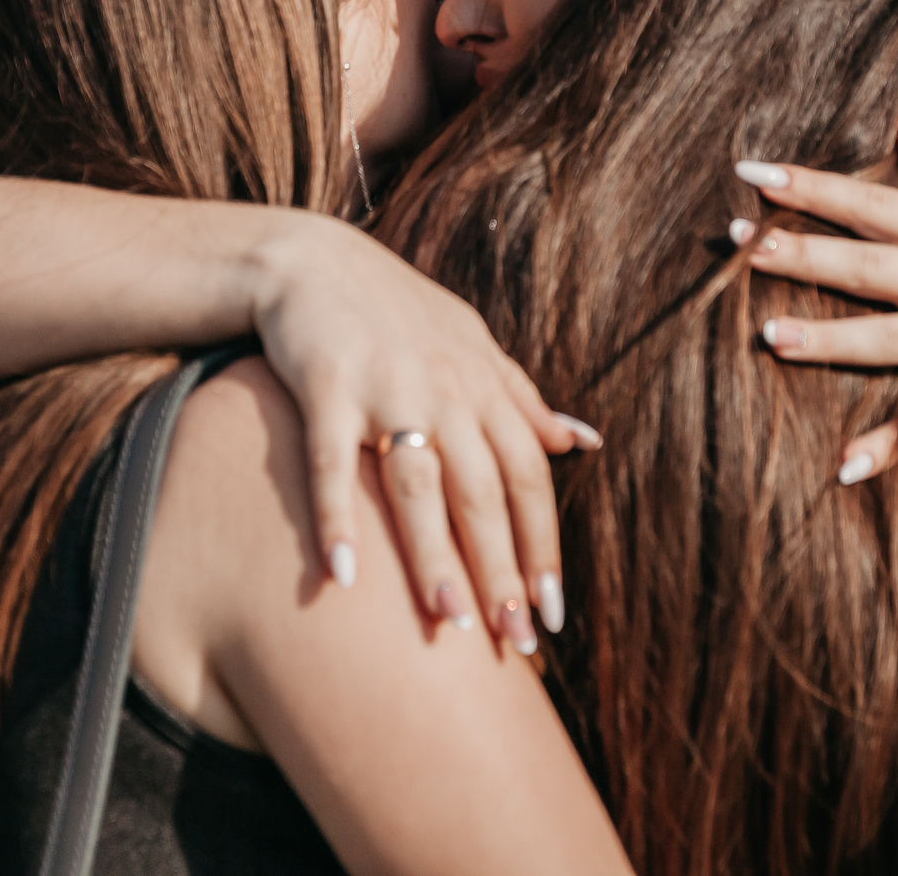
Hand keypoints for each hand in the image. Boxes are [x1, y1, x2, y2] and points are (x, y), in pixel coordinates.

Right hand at [249, 214, 596, 653]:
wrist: (311, 258)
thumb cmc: (395, 311)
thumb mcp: (470, 343)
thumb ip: (523, 398)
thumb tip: (586, 441)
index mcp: (483, 385)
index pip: (528, 476)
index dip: (541, 544)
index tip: (551, 613)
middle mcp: (444, 388)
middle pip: (482, 491)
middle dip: (500, 568)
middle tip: (510, 639)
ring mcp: (385, 386)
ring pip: (417, 483)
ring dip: (433, 554)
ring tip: (447, 622)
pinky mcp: (324, 385)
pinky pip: (332, 461)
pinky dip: (337, 517)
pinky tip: (344, 577)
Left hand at [731, 87, 897, 483]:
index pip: (868, 204)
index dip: (809, 188)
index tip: (751, 173)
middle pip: (864, 268)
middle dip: (801, 256)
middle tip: (741, 247)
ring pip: (885, 341)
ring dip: (828, 342)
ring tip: (769, 337)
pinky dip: (888, 448)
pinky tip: (843, 467)